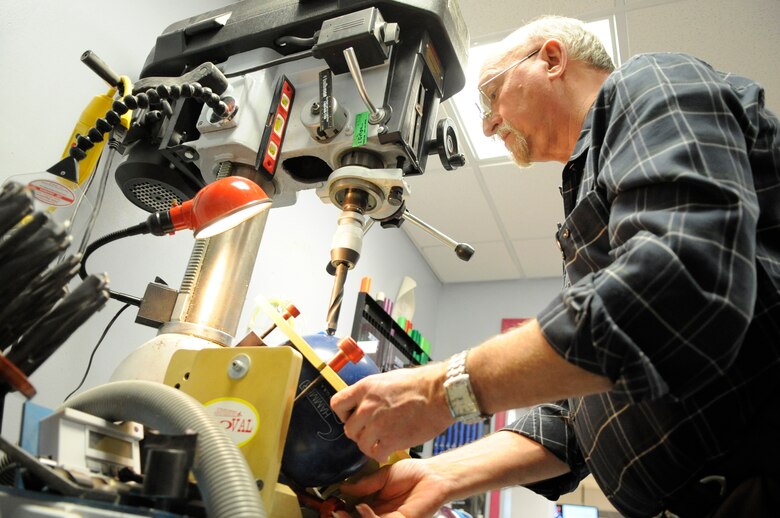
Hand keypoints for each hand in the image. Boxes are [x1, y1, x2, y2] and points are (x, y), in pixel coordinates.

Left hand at [331, 363, 452, 460]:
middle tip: (371, 431)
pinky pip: (377, 454)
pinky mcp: (390, 440)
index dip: (343, 413)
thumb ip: (373, 392)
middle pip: (349, 428)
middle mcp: (367, 407)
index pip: (337, 404)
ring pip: (361, 444)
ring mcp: (378, 424)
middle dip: (359, 432)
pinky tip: (389, 449)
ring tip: (381, 442)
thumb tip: (367, 401)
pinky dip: (382, 454)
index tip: (351, 416)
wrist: (438, 393)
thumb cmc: (420, 384)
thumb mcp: (388, 379)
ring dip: (370, 445)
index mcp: (365, 388)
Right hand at [335, 458, 451, 517]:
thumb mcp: (382, 476)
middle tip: (334, 512)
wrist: (433, 475)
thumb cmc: (413, 473)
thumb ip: (364, 485)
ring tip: (346, 510)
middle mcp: (382, 515)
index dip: (343, 513)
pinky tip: (362, 507)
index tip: (333, 506)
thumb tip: (342, 488)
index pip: (356, 514)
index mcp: (377, 506)